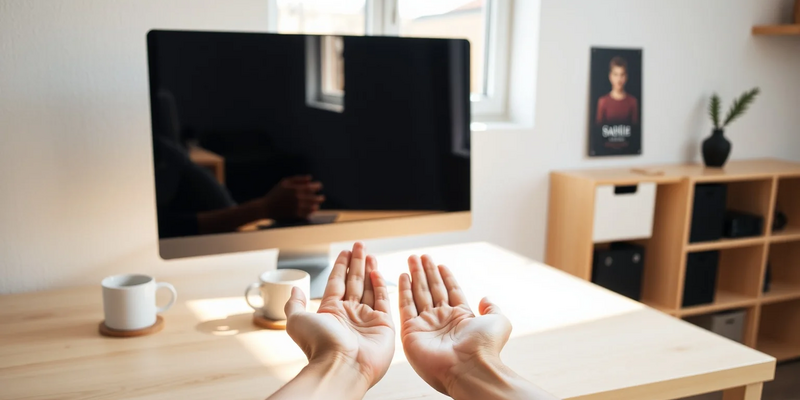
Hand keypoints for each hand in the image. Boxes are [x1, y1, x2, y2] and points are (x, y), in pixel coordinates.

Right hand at [262, 175, 324, 219]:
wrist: (266, 207)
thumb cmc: (275, 193)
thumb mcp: (285, 182)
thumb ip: (298, 179)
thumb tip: (310, 178)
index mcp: (295, 189)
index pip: (311, 187)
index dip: (317, 186)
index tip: (319, 186)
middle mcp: (297, 198)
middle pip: (313, 198)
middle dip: (319, 198)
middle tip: (322, 198)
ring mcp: (297, 207)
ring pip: (312, 207)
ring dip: (316, 205)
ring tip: (317, 205)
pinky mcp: (295, 215)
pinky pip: (307, 214)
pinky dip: (311, 212)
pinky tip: (312, 211)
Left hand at [284, 242, 394, 389]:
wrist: (342, 366)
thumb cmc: (319, 344)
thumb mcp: (297, 320)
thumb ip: (295, 303)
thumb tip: (294, 288)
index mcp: (331, 312)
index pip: (337, 283)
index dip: (340, 267)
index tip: (344, 252)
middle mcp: (349, 314)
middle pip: (354, 282)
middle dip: (356, 263)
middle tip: (359, 245)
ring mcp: (366, 319)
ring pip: (369, 289)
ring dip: (369, 270)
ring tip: (369, 253)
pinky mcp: (383, 325)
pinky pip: (383, 300)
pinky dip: (380, 285)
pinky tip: (376, 271)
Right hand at [399, 255, 510, 394]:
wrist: (468, 368)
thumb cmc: (485, 346)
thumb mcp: (498, 322)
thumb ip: (492, 308)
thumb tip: (485, 298)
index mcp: (461, 317)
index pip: (450, 291)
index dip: (445, 277)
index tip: (439, 263)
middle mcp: (442, 320)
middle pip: (432, 290)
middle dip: (426, 272)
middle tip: (419, 256)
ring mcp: (426, 325)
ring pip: (418, 294)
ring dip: (415, 276)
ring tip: (412, 259)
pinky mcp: (411, 332)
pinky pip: (405, 307)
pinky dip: (403, 291)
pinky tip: (403, 276)